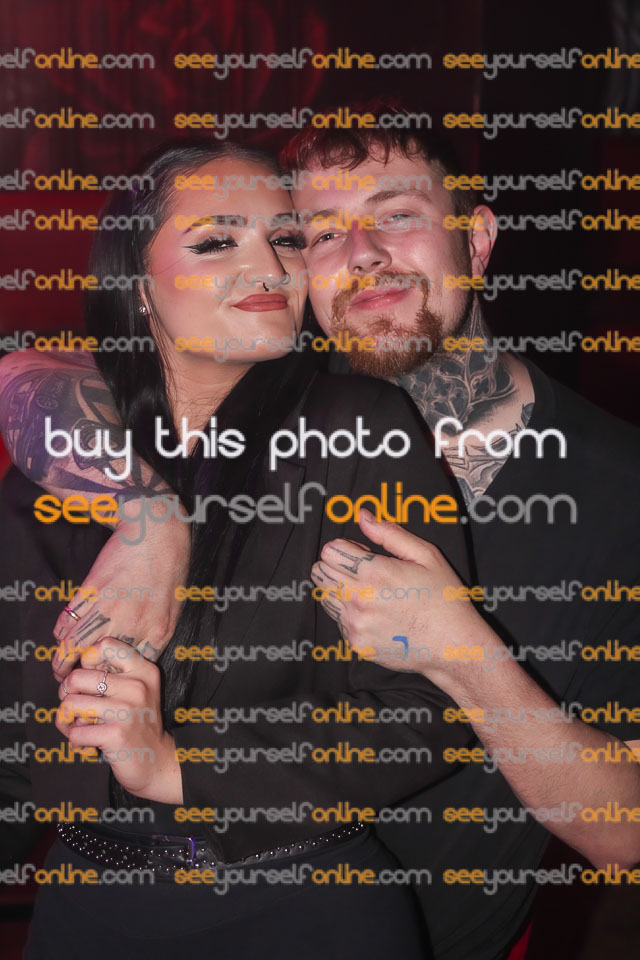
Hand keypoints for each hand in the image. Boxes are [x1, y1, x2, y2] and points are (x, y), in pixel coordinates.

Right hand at [52, 508, 189, 680]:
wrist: (156, 532)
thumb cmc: (169, 568)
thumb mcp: (173, 608)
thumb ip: (155, 635)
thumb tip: (136, 656)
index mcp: (158, 632)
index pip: (129, 669)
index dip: (111, 678)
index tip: (101, 681)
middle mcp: (134, 625)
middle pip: (98, 662)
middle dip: (82, 676)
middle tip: (72, 680)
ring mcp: (111, 608)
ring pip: (76, 644)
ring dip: (62, 659)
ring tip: (59, 667)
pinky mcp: (92, 590)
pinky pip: (69, 619)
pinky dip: (61, 632)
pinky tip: (61, 636)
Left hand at [56, 637, 181, 802]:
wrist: (158, 762)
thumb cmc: (138, 724)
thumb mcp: (136, 690)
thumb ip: (112, 675)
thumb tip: (71, 671)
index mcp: (143, 669)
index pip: (104, 645)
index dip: (86, 662)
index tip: (90, 680)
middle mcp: (137, 685)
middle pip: (77, 677)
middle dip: (66, 695)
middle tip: (76, 708)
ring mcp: (127, 709)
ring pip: (70, 704)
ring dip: (66, 721)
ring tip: (78, 728)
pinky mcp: (116, 734)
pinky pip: (74, 733)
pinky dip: (75, 742)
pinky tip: (88, 745)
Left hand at [310, 508, 497, 686]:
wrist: (454, 646)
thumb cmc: (444, 598)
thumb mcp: (426, 556)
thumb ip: (389, 533)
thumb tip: (362, 516)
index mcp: (374, 573)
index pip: (329, 551)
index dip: (346, 548)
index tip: (364, 554)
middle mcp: (358, 599)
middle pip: (319, 572)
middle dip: (337, 566)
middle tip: (364, 572)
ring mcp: (355, 624)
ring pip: (325, 597)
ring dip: (340, 590)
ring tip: (371, 594)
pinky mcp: (357, 643)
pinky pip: (338, 621)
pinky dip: (350, 614)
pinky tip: (376, 614)